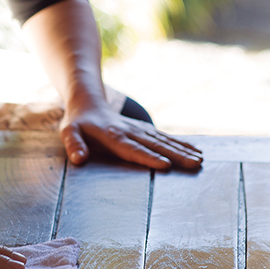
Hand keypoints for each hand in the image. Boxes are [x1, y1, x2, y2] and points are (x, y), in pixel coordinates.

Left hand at [60, 103, 202, 169]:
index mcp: (113, 136)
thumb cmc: (78, 124)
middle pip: (156, 145)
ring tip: (200, 160)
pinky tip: (197, 151)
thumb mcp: (68, 132)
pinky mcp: (146, 130)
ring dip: (183, 150)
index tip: (165, 165)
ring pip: (164, 140)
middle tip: (194, 164)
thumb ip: (73, 145)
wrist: (89, 103)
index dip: (148, 157)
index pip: (133, 149)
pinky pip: (166, 137)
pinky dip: (182, 144)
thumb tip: (78, 159)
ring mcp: (140, 130)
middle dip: (176, 155)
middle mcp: (131, 132)